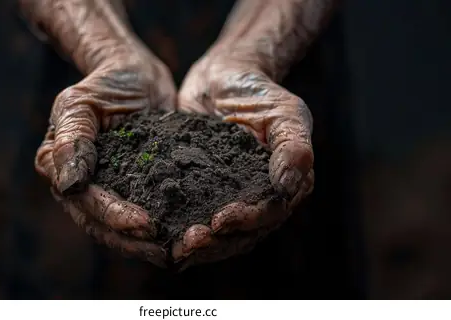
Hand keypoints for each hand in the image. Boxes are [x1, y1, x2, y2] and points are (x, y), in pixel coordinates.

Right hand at [35, 50, 175, 266]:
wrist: (134, 74)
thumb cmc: (104, 83)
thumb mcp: (81, 103)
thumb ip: (72, 140)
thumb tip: (68, 184)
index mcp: (60, 168)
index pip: (86, 202)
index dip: (114, 217)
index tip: (145, 224)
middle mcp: (80, 187)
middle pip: (103, 225)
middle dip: (134, 241)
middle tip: (167, 250)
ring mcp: (108, 190)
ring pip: (123, 229)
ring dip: (148, 245)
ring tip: (179, 252)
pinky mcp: (136, 189)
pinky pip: (146, 214)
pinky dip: (164, 228)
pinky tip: (185, 237)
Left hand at [174, 48, 314, 269]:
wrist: (222, 77)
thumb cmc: (258, 92)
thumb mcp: (284, 112)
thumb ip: (293, 148)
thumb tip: (289, 186)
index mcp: (285, 187)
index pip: (267, 215)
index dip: (245, 222)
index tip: (219, 220)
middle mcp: (258, 200)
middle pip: (240, 235)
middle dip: (214, 243)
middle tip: (187, 243)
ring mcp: (228, 199)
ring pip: (215, 235)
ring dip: (195, 244)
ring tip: (171, 246)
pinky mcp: (200, 193)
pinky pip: (189, 217)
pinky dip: (176, 228)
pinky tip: (156, 233)